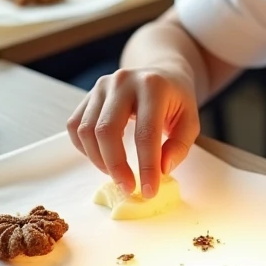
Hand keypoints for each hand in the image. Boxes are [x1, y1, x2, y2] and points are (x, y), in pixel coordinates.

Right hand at [67, 67, 200, 197]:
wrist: (161, 73)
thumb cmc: (176, 100)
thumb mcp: (190, 121)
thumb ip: (179, 146)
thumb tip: (161, 169)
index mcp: (153, 87)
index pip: (146, 133)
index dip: (146, 166)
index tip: (148, 191)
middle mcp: (123, 82)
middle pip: (107, 131)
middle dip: (116, 166)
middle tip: (128, 187)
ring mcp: (102, 86)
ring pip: (87, 131)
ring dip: (99, 160)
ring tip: (117, 174)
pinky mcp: (88, 94)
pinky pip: (75, 126)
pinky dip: (85, 148)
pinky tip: (102, 158)